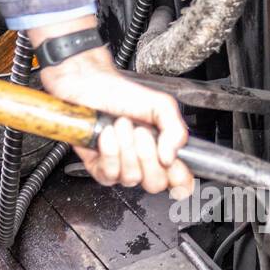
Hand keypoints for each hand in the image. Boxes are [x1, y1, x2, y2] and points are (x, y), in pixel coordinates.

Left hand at [33, 19, 192, 197]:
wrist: (89, 85)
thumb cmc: (121, 93)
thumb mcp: (160, 105)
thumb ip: (176, 130)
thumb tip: (172, 157)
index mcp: (163, 150)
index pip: (180, 180)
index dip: (180, 179)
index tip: (172, 164)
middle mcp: (143, 163)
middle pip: (156, 184)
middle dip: (148, 156)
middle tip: (141, 132)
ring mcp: (121, 167)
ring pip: (132, 178)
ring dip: (126, 147)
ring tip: (121, 125)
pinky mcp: (99, 168)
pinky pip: (109, 174)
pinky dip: (109, 150)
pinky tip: (107, 134)